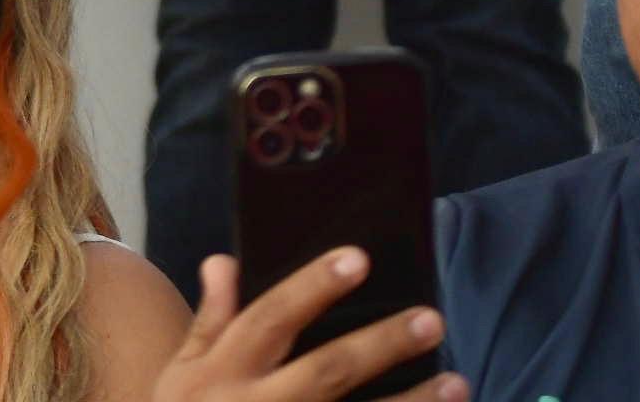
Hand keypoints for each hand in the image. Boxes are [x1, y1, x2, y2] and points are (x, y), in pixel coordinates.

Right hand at [152, 249, 461, 401]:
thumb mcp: (183, 374)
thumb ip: (210, 321)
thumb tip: (223, 260)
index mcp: (223, 372)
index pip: (272, 318)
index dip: (314, 286)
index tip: (359, 258)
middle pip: (327, 371)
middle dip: (380, 344)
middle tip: (432, 318)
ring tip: (456, 382)